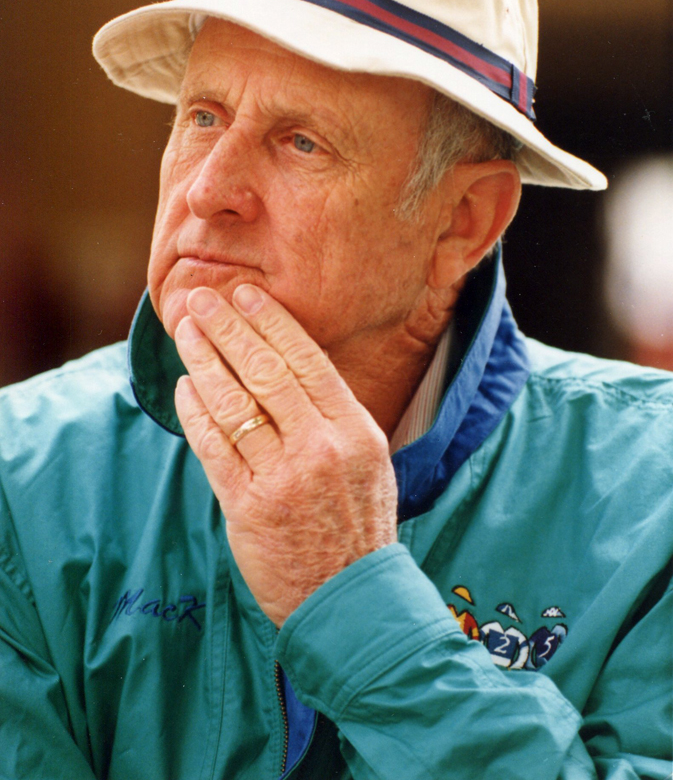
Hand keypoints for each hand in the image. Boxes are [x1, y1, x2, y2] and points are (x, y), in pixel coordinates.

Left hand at [174, 284, 397, 625]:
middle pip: (265, 372)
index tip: (245, 294)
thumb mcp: (369, 461)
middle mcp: (321, 447)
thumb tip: (288, 366)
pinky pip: (214, 447)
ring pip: (234, 404)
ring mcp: (284, 477)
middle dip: (228, 329)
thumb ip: (333, 416)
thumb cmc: (357, 526)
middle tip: (200, 299)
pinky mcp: (249, 507)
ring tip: (186, 333)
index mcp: (355, 431)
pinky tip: (185, 388)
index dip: (270, 322)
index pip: (307, 360)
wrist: (350, 599)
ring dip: (204, 362)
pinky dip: (195, 413)